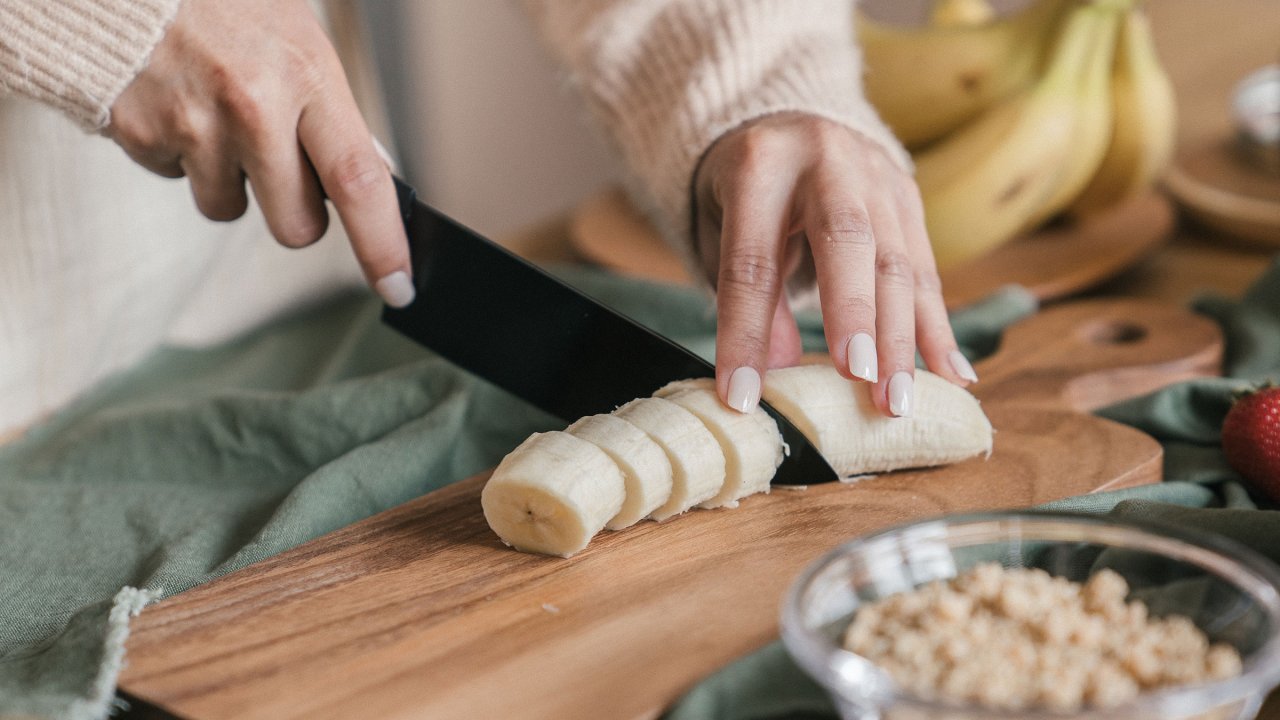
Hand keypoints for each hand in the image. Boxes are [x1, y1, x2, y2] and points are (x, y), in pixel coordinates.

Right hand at [105, 0, 413, 306]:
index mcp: (308, 74)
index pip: (359, 181)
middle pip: (296, 226)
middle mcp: (253, 105)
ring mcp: (193, 125)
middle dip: (297, 215)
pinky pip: (177, 179)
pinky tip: (178, 102)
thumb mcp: (298, 40)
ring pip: (229, 209)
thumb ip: (331, 112)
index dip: (382, 245)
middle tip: (281, 164)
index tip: (399, 287)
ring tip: (216, 111)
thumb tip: (373, 181)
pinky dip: (180, 153)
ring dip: (229, 179)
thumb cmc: (226, 4)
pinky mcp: (141, 136)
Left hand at [693, 113, 977, 416]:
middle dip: (853, 315)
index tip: (742, 396)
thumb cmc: (745, 193)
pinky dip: (938, 329)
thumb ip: (749, 293)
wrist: (790, 119)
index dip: (746, 332)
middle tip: (855, 378)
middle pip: (846, 241)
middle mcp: (826, 162)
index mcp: (760, 165)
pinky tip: (953, 376)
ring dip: (900, 341)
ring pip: (897, 262)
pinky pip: (927, 271)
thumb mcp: (724, 231)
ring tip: (895, 403)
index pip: (752, 260)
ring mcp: (877, 177)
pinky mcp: (909, 199)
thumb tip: (776, 368)